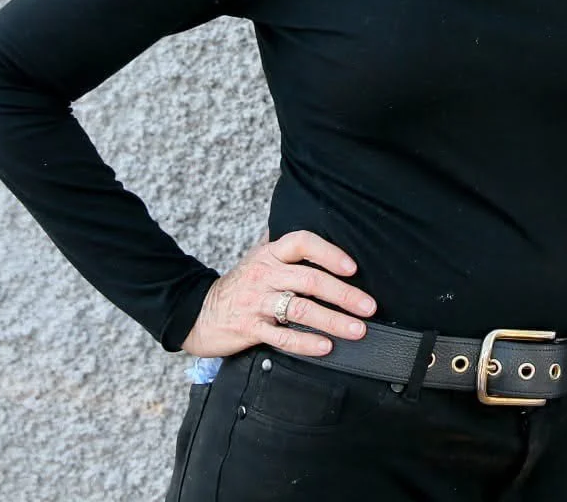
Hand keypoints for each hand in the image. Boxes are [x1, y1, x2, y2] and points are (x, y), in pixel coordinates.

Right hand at [181, 230, 376, 357]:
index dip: (329, 252)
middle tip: (369, 306)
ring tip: (357, 329)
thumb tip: (308, 219)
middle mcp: (265, 274)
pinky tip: (325, 347)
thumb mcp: (258, 256)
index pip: (301, 242)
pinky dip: (306, 342)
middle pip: (309, 279)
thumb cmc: (239, 284)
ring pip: (300, 309)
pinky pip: (281, 336)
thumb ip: (282, 242)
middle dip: (344, 294)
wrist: (198, 312)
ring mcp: (257, 302)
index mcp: (270, 254)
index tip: (353, 267)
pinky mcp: (250, 328)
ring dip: (333, 320)